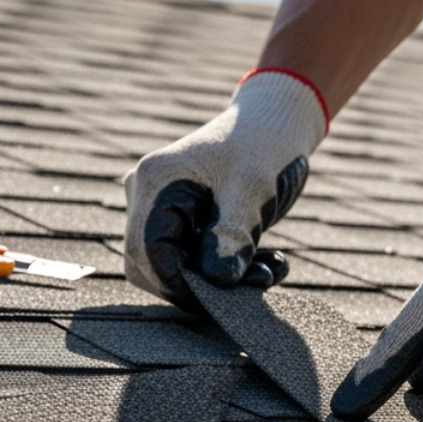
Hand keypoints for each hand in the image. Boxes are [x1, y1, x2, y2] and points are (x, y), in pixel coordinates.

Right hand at [122, 69, 327, 309]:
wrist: (276, 121)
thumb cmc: (263, 145)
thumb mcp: (253, 191)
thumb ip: (231, 236)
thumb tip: (218, 283)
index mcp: (156, 182)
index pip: (147, 251)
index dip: (179, 284)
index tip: (223, 300)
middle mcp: (147, 194)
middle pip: (153, 263)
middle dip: (203, 284)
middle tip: (258, 281)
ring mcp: (160, 206)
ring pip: (174, 264)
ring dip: (220, 278)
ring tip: (270, 269)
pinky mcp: (179, 218)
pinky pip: (189, 256)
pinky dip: (225, 267)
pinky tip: (265, 262)